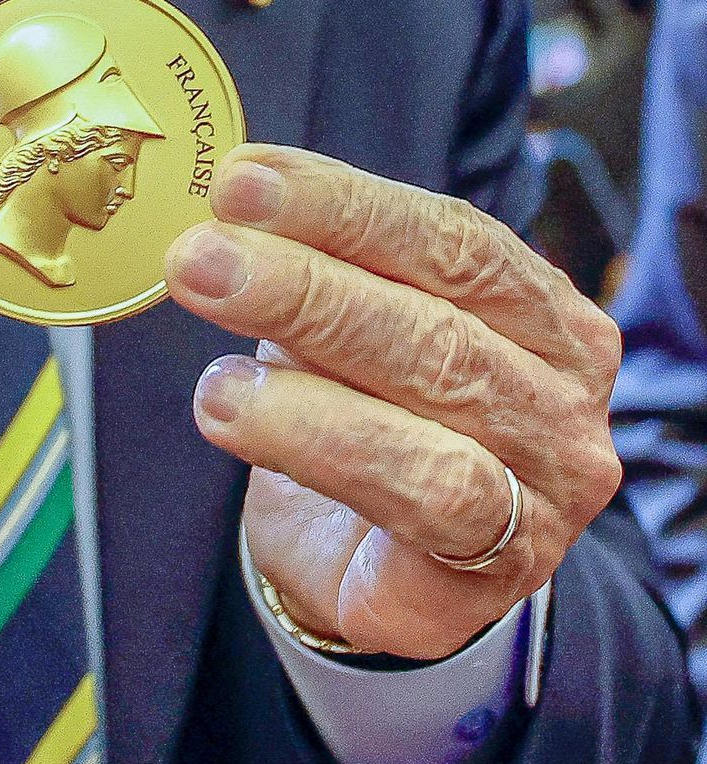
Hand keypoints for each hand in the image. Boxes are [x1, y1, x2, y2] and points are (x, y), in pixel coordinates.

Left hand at [164, 143, 621, 659]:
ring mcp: (547, 488)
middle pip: (439, 318)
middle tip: (201, 258)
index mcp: (545, 317)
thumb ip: (317, 281)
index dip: (348, 205)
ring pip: (438, 399)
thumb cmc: (365, 438)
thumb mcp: (344, 344)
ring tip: (209, 365)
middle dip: (307, 283)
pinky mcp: (498, 568)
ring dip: (311, 364)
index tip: (242, 181)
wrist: (373, 580)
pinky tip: (234, 418)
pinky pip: (425, 497)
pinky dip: (322, 445)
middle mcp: (563, 396)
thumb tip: (227, 218)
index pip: (456, 241)